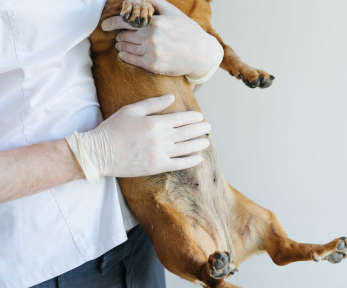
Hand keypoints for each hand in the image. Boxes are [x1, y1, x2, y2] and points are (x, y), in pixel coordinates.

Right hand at [66, 95, 210, 180]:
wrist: (99, 152)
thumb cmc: (113, 128)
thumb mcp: (132, 110)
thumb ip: (153, 104)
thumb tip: (172, 98)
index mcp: (155, 122)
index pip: (181, 119)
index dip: (193, 118)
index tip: (201, 117)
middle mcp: (161, 138)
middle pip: (187, 133)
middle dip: (200, 129)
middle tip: (209, 127)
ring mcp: (160, 154)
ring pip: (186, 148)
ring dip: (198, 144)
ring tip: (207, 141)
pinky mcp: (156, 166)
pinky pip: (178, 164)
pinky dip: (190, 161)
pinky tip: (198, 158)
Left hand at [101, 0, 223, 77]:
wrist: (201, 53)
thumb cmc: (185, 29)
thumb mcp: (171, 11)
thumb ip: (151, 2)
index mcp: (154, 22)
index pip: (125, 20)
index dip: (111, 23)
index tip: (104, 25)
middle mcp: (152, 37)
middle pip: (124, 36)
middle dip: (120, 36)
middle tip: (119, 37)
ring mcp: (152, 53)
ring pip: (125, 48)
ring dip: (121, 46)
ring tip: (122, 45)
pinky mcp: (153, 66)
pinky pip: (131, 60)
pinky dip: (124, 56)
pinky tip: (124, 54)